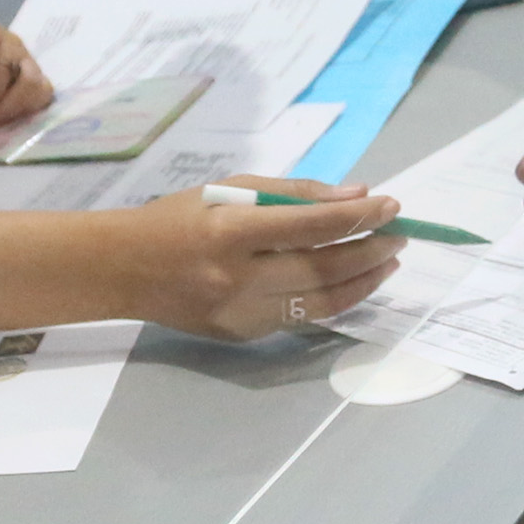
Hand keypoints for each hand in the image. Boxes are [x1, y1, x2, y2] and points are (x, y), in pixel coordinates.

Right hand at [122, 175, 404, 342]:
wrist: (124, 269)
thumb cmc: (178, 217)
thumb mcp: (230, 188)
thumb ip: (294, 193)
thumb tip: (357, 196)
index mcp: (231, 231)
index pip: (312, 226)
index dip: (360, 217)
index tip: (391, 206)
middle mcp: (237, 277)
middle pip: (323, 269)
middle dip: (371, 251)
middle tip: (399, 236)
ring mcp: (240, 313)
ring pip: (320, 302)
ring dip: (363, 282)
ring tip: (387, 262)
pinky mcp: (242, 335)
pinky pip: (300, 317)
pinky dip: (332, 299)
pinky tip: (350, 282)